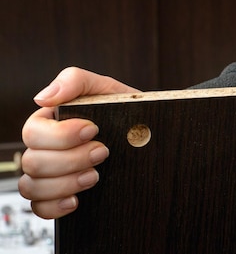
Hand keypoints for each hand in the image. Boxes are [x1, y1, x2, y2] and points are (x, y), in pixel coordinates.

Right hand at [19, 67, 138, 218]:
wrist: (149, 135)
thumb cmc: (124, 109)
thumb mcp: (106, 88)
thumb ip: (75, 81)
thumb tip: (43, 96)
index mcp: (51, 122)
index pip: (33, 132)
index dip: (60, 135)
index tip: (92, 130)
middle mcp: (46, 148)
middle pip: (33, 161)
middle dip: (71, 159)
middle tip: (102, 152)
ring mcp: (51, 173)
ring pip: (33, 186)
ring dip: (65, 183)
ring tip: (95, 175)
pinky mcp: (59, 194)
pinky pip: (39, 208)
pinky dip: (54, 206)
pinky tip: (77, 199)